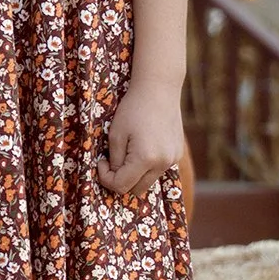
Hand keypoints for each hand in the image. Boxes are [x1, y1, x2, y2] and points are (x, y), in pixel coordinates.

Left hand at [98, 80, 183, 197]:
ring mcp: (173, 160)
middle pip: (136, 190)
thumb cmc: (133, 109)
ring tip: (127, 152)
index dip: (106, 177)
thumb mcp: (115, 134)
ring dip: (135, 174)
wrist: (159, 89)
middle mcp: (163, 164)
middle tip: (112, 160)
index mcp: (146, 159)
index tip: (101, 160)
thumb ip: (114, 160)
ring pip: (148, 181)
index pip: (121, 186)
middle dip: (121, 180)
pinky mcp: (177, 154)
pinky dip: (147, 166)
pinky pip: (158, 170)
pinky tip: (142, 147)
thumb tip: (114, 175)